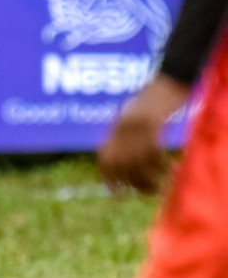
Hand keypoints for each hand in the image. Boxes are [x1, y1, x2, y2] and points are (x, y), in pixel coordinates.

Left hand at [98, 76, 190, 194]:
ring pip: (136, 161)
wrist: (164, 83)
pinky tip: (173, 167)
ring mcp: (133, 126)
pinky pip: (153, 151)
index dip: (109, 178)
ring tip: (162, 186)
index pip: (104, 159)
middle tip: (148, 193)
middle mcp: (121, 129)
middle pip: (119, 164)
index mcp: (115, 129)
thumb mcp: (130, 119)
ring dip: (150, 178)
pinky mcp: (150, 123)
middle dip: (132, 183)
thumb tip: (118, 163)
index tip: (117, 194)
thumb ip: (122, 138)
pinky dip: (163, 164)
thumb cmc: (150, 102)